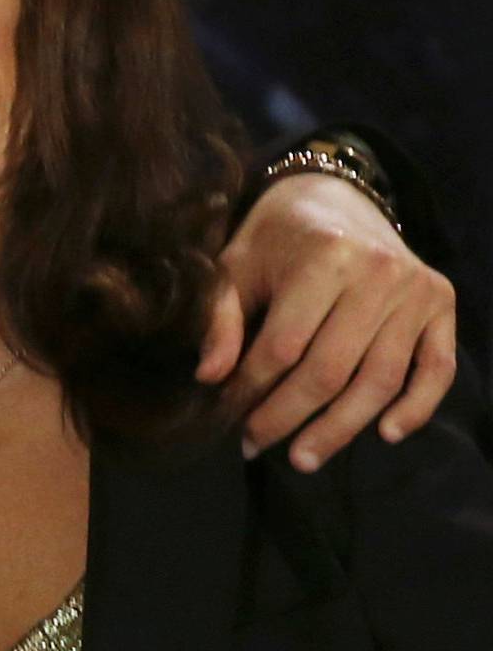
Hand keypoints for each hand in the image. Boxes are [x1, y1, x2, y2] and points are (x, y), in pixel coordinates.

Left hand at [196, 173, 455, 469]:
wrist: (337, 193)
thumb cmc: (278, 234)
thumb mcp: (239, 263)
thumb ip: (222, 317)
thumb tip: (209, 378)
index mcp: (323, 256)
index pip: (284, 346)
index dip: (253, 389)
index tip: (229, 417)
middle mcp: (377, 273)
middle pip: (332, 370)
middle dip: (290, 417)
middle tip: (259, 446)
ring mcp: (415, 290)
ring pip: (380, 380)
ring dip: (342, 428)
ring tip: (305, 457)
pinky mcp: (441, 302)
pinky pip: (437, 368)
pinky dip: (416, 408)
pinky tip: (384, 434)